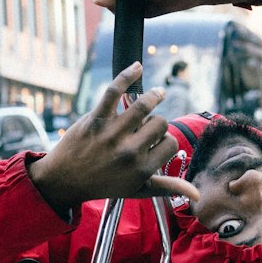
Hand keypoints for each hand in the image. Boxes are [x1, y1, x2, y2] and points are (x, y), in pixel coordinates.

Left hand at [28, 63, 200, 214]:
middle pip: (160, 122)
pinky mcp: (95, 119)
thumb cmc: (103, 185)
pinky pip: (114, 92)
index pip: (171, 143)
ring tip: (157, 94)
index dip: (166, 140)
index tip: (155, 142)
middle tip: (144, 129)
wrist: (64, 180)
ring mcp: (111, 134)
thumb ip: (168, 188)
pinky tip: (137, 67)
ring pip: (143, 106)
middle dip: (156, 123)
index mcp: (141, 169)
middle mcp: (129, 151)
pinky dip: (127, 76)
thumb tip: (198, 195)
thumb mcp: (137, 191)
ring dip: (153, 96)